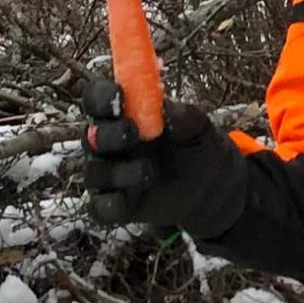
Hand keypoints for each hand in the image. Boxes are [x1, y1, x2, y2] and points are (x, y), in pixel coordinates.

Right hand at [79, 75, 248, 237]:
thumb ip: (183, 115)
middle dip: (108, 135)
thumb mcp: (199, 127)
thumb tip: (165, 108)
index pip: (97, 100)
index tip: (119, 94)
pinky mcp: (117, 205)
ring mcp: (110, 175)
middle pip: (92, 137)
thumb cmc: (197, 145)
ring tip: (149, 171)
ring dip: (119, 172)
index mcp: (122, 115)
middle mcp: (109, 144)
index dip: (102, 96)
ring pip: (96, 173)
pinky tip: (129, 199)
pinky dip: (110, 204)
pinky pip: (100, 208)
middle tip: (133, 132)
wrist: (211, 185)